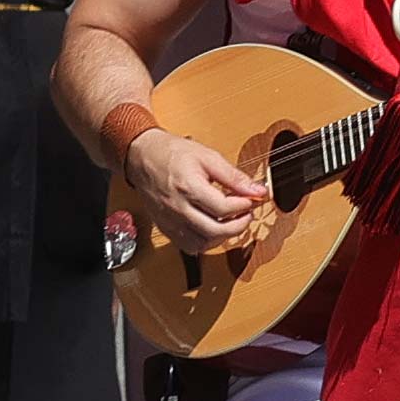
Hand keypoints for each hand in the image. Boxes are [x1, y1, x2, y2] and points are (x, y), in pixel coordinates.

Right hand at [120, 124, 265, 253]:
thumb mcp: (207, 157)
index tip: (251, 199)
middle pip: (215, 231)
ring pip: (202, 244)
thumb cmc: (172, 154)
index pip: (224, 208)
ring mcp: (170, 221)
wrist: (142, 157)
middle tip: (246, 215)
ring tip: (230, 222)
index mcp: (188, 187)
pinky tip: (211, 229)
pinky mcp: (166, 228)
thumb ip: (234, 176)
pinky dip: (204, 243)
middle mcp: (177, 208)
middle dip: (238, 226)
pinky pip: (188, 246)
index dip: (244, 205)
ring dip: (221, 237)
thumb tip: (257, 190)